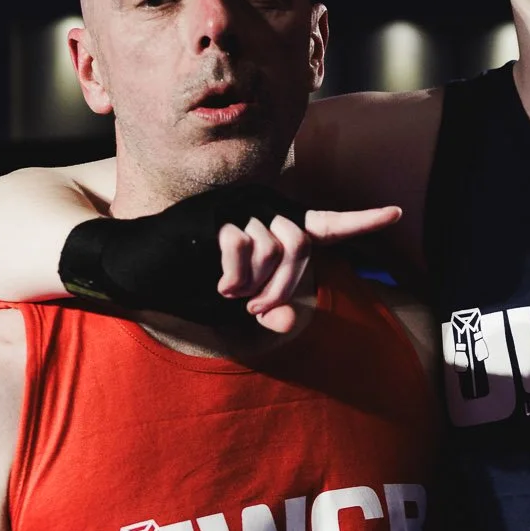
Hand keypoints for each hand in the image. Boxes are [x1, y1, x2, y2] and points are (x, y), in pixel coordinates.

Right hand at [57, 185, 398, 333]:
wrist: (134, 264)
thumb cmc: (184, 282)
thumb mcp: (231, 304)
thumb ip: (263, 308)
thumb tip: (289, 322)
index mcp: (269, 226)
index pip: (323, 225)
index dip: (360, 220)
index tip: (395, 212)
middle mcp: (258, 209)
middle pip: (301, 245)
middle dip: (285, 286)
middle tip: (258, 308)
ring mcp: (235, 208)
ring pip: (275, 247)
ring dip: (256, 284)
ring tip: (230, 294)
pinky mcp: (213, 215)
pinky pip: (243, 246)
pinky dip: (234, 276)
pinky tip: (217, 286)